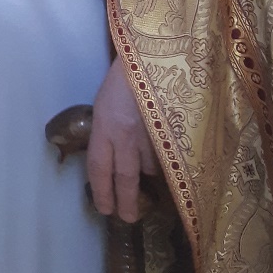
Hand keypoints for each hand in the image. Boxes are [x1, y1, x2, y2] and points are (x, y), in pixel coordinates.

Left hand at [87, 55, 157, 222]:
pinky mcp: (172, 133)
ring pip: (150, 169)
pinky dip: (166, 160)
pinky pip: (168, 156)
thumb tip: (113, 158)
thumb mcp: (106, 102)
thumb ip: (108, 130)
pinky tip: (167, 156)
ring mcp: (152, 135)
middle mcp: (126, 135)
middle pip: (125, 179)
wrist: (151, 54)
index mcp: (105, 125)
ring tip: (150, 176)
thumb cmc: (125, 76)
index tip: (105, 209)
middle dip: (126, 202)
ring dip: (149, 176)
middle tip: (127, 218)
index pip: (99, 168)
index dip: (102, 192)